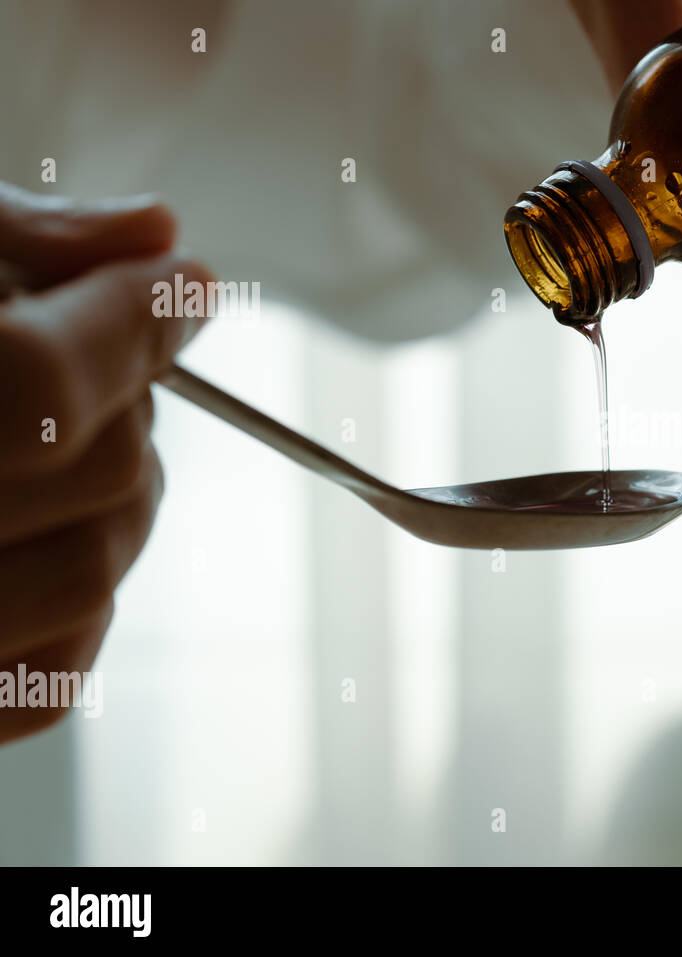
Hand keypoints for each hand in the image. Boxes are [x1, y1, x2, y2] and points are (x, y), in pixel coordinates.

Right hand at [0, 184, 212, 741]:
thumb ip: (9, 238)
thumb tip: (153, 230)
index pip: (39, 382)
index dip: (135, 318)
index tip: (178, 281)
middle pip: (93, 475)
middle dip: (133, 394)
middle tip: (114, 346)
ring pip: (92, 574)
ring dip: (122, 488)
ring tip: (79, 428)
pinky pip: (45, 681)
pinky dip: (83, 600)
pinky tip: (45, 527)